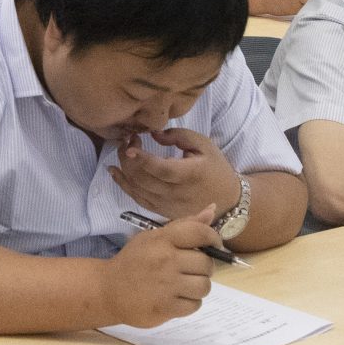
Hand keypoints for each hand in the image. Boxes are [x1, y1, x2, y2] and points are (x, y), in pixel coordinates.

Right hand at [100, 213, 217, 326]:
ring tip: (185, 285)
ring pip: (204, 286)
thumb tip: (212, 209)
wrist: (107, 290)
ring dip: (198, 287)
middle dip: (203, 268)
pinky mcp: (165, 307)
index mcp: (163, 240)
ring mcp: (166, 285)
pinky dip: (190, 303)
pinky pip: (195, 305)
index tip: (213, 245)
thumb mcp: (154, 237)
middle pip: (206, 264)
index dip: (214, 239)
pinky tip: (177, 297)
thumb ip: (185, 225)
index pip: (200, 233)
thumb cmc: (134, 261)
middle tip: (190, 269)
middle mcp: (166, 260)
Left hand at [111, 127, 241, 225]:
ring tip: (120, 151)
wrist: (227, 201)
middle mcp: (176, 193)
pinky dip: (124, 186)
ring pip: (137, 190)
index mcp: (189, 174)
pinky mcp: (162, 211)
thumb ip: (179, 136)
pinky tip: (116, 173)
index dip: (142, 158)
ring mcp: (167, 205)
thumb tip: (153, 133)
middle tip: (128, 140)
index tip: (129, 144)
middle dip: (129, 158)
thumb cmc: (215, 169)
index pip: (161, 169)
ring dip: (123, 170)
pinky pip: (139, 199)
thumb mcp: (204, 145)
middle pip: (144, 179)